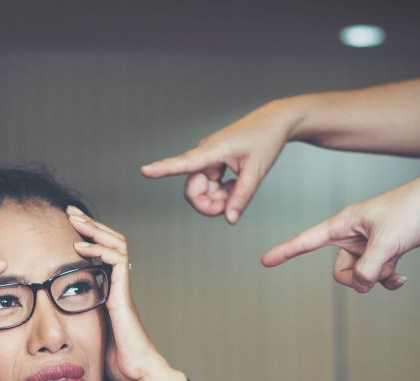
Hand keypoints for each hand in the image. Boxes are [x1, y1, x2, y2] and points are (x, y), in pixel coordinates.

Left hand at [65, 207, 175, 380]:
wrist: (136, 372)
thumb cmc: (116, 359)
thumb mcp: (90, 333)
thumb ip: (79, 320)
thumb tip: (53, 321)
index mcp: (111, 289)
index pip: (103, 252)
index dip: (88, 236)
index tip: (69, 225)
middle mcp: (119, 284)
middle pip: (110, 242)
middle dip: (90, 224)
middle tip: (71, 212)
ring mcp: (123, 288)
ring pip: (115, 245)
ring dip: (94, 230)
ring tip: (75, 219)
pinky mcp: (123, 295)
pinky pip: (116, 263)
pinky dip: (99, 251)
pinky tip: (80, 248)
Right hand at [140, 101, 294, 223]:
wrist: (274, 122)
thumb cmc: (265, 140)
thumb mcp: (257, 171)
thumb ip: (242, 197)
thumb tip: (229, 219)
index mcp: (213, 150)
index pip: (183, 163)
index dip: (163, 169)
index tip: (145, 171)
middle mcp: (205, 154)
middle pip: (194, 190)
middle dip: (210, 203)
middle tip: (232, 207)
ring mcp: (208, 160)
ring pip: (203, 190)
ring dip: (220, 198)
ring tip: (240, 188)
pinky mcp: (213, 163)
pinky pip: (211, 186)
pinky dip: (223, 191)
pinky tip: (237, 184)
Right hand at [261, 174, 419, 292]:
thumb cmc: (412, 209)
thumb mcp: (387, 242)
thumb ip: (368, 269)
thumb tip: (361, 285)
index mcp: (343, 224)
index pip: (306, 241)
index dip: (285, 252)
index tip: (265, 261)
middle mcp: (352, 234)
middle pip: (339, 270)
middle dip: (356, 279)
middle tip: (375, 275)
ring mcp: (368, 243)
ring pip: (360, 274)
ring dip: (376, 278)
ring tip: (395, 270)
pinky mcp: (385, 248)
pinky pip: (377, 273)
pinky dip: (387, 278)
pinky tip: (401, 276)